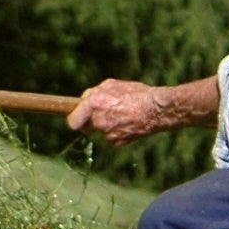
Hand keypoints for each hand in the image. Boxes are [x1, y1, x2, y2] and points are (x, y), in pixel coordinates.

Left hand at [65, 77, 215, 144]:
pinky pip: (111, 137)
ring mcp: (107, 134)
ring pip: (100, 131)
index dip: (74, 119)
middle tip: (104, 112)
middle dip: (91, 120)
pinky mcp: (117, 142)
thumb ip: (93, 93)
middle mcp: (98, 121)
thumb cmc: (135, 94)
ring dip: (106, 124)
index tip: (75, 118)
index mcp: (94, 104)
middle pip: (86, 126)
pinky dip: (116, 131)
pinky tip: (127, 122)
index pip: (72, 121)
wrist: (157, 110)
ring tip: (121, 114)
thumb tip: (83, 100)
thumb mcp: (111, 85)